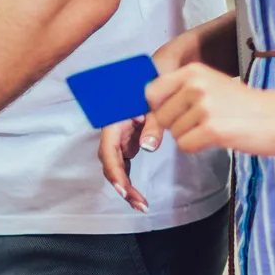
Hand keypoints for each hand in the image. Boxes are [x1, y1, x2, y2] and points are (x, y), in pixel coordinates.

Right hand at [96, 35, 191, 211]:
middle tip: (138, 202)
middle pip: (111, 162)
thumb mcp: (157, 103)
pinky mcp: (130, 141)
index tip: (123, 188)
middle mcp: (115, 130)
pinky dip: (130, 180)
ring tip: (141, 204)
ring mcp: (122, 137)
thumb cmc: (159, 83)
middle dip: (121, 185)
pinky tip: (139, 196)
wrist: (165, 71)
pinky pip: (126, 165)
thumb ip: (152, 124)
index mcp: (116, 119)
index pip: (109, 149)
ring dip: (126, 187)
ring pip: (117, 166)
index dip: (114, 170)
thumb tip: (147, 147)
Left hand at [146, 63, 274, 156]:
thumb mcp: (210, 86)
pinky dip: (198, 147)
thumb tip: (148, 110)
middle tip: (206, 120)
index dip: (157, 108)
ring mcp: (203, 106)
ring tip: (218, 126)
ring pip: (174, 133)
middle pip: (160, 117)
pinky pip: (185, 145)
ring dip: (191, 136)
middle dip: (177, 125)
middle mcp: (195, 85)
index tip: (173, 113)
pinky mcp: (212, 128)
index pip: (150, 93)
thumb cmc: (246, 105)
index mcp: (192, 71)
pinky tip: (219, 137)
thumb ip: (180, 93)